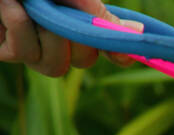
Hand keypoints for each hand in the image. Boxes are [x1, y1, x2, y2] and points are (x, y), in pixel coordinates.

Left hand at [0, 0, 138, 75]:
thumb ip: (97, 13)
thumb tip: (137, 30)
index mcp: (75, 24)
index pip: (105, 48)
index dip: (117, 54)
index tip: (122, 53)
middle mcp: (57, 41)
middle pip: (82, 61)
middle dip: (76, 39)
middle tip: (60, 13)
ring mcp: (32, 50)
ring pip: (54, 66)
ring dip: (46, 35)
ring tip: (30, 5)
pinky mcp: (6, 52)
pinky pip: (23, 54)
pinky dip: (19, 26)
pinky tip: (10, 6)